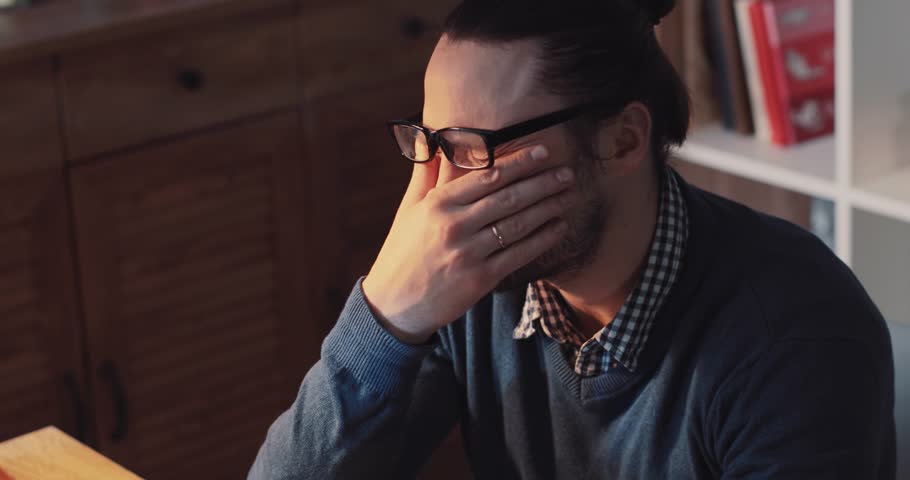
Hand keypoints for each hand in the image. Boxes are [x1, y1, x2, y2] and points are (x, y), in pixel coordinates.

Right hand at [361, 145, 577, 343]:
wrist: (393, 304)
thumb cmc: (402, 252)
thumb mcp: (408, 209)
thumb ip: (426, 174)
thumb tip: (434, 140)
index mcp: (437, 204)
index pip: (487, 176)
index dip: (519, 162)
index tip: (542, 152)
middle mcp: (454, 226)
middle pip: (509, 198)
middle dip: (542, 183)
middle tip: (566, 173)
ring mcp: (468, 254)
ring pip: (518, 224)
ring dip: (547, 208)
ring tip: (567, 196)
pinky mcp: (480, 279)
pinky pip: (518, 254)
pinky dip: (542, 239)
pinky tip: (558, 227)